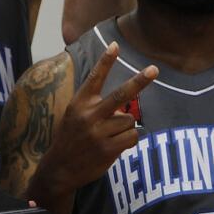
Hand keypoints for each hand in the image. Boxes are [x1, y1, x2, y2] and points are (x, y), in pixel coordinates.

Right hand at [38, 43, 157, 196]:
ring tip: (112, 134)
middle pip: (121, 95)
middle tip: (154, 70)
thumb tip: (126, 107)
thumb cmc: (71, 138)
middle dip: (139, 81)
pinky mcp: (108, 149)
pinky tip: (117, 144)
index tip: (115, 45)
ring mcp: (99, 133)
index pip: (94, 78)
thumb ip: (94, 106)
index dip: (106, 61)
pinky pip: (132, 136)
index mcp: (79, 103)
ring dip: (127, 125)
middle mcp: (89, 115)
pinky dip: (129, 139)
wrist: (59, 168)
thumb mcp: (73, 115)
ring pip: (130, 119)